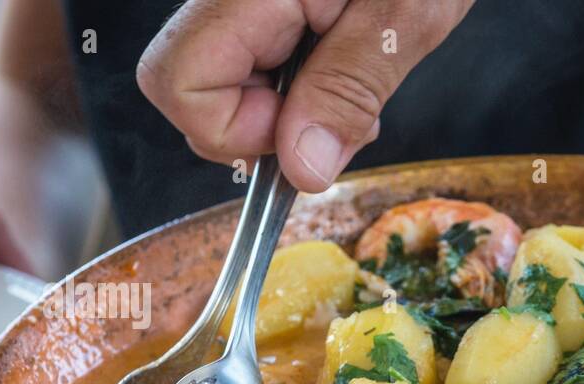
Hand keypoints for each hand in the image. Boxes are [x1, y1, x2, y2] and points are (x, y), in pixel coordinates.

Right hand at [137, 0, 473, 192]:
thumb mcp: (405, 18)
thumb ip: (349, 89)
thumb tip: (302, 167)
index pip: (178, 83)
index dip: (238, 131)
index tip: (307, 129)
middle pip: (187, 88)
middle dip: (259, 127)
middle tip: (340, 115)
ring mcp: (244, 0)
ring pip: (222, 84)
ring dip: (288, 112)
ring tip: (356, 82)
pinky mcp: (266, 7)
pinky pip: (255, 64)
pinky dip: (298, 88)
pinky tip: (345, 67)